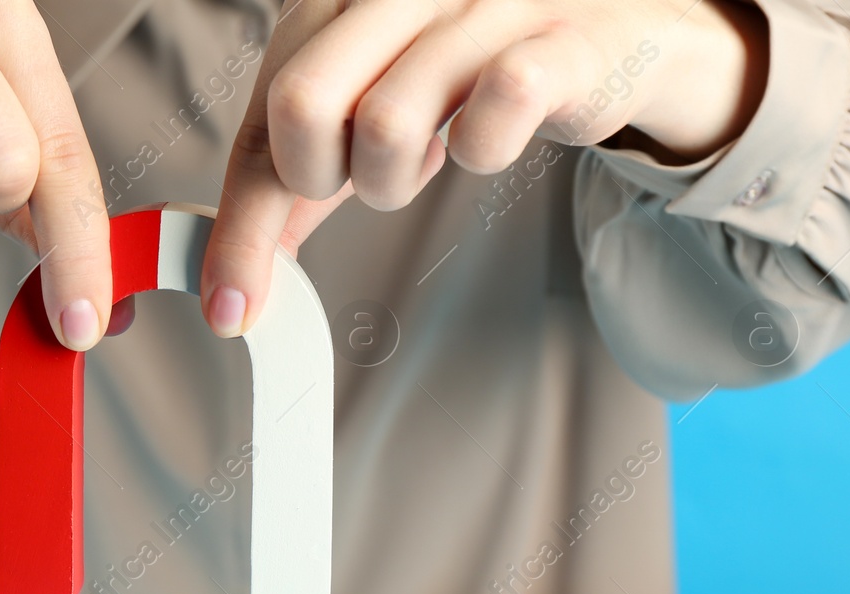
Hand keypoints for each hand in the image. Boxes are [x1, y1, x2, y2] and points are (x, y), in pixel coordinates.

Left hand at [199, 0, 766, 336]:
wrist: (618, 32)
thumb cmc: (478, 68)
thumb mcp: (374, 108)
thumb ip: (303, 174)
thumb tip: (236, 271)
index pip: (263, 115)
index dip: (240, 222)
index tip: (231, 307)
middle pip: (299, 103)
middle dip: (318, 179)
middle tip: (354, 187)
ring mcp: (483, 3)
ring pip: (387, 121)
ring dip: (396, 178)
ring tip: (430, 156)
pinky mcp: (562, 38)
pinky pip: (497, 110)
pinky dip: (483, 149)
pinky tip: (490, 137)